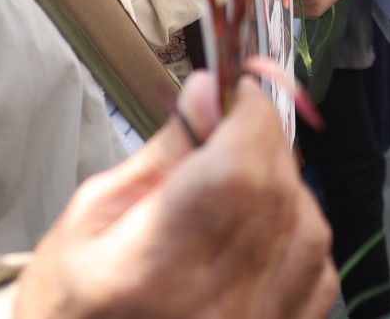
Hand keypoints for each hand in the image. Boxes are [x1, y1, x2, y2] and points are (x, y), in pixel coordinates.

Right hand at [15, 75, 336, 318]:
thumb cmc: (70, 304)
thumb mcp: (90, 221)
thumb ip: (161, 155)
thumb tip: (208, 92)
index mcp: (150, 271)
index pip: (235, 173)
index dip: (250, 118)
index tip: (241, 92)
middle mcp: (213, 307)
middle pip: (276, 194)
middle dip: (266, 140)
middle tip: (240, 125)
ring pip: (309, 229)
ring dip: (287, 186)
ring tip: (245, 181)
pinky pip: (318, 274)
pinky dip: (301, 236)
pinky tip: (265, 228)